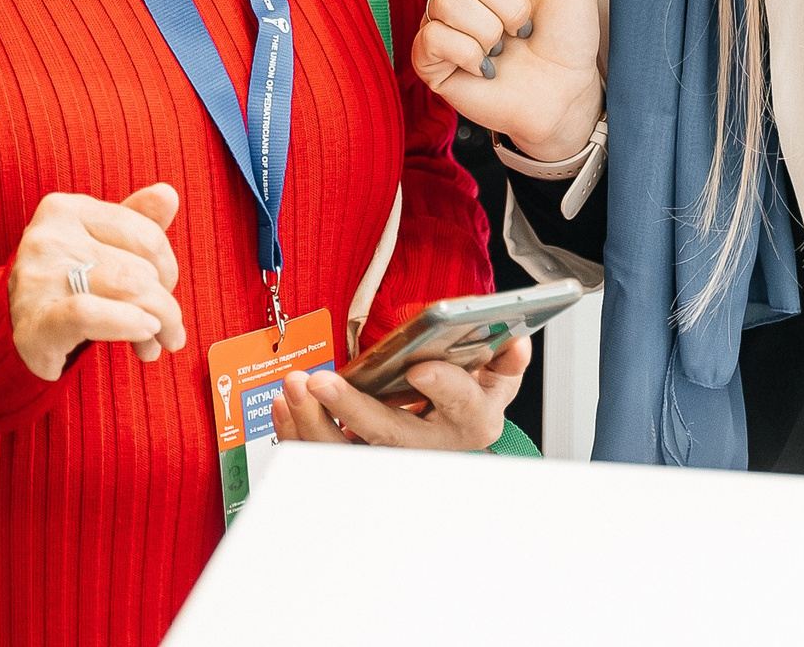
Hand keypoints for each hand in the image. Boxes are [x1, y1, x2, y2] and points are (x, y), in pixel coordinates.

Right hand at [6, 183, 187, 381]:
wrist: (19, 329)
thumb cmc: (68, 282)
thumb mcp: (100, 245)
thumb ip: (136, 220)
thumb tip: (168, 195)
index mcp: (67, 210)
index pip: (147, 236)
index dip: (168, 270)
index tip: (166, 294)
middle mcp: (48, 237)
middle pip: (140, 268)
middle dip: (165, 305)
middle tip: (169, 332)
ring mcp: (38, 278)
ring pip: (126, 287)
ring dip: (158, 322)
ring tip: (157, 343)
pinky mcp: (34, 323)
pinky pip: (89, 313)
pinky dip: (127, 323)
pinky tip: (142, 336)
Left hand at [270, 335, 529, 449]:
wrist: (451, 430)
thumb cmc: (471, 395)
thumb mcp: (497, 375)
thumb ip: (505, 358)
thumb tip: (516, 342)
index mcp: (473, 421)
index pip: (461, 405)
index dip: (443, 387)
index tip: (420, 369)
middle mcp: (433, 447)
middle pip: (392, 436)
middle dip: (353, 409)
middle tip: (320, 381)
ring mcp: (394, 459)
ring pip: (349, 454)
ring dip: (315, 420)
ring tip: (296, 384)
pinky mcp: (360, 461)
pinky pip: (324, 456)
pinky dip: (299, 431)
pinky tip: (287, 403)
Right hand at [411, 0, 601, 161]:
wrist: (566, 90)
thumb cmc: (566, 34)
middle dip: (511, 5)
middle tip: (523, 26)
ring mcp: (439, 22)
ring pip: (448, 2)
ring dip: (492, 30)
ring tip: (504, 47)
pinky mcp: (429, 59)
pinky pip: (434, 37)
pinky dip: (471, 55)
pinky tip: (486, 66)